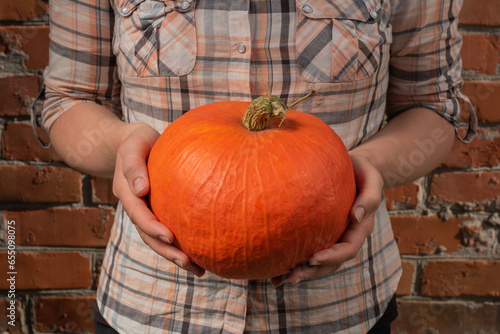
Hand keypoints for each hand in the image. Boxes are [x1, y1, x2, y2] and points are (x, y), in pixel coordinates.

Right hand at [113, 123, 204, 276]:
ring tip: (198, 270)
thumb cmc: (136, 141)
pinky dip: (182, 243)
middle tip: (188, 263)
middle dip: (167, 251)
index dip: (153, 228)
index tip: (170, 237)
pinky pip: (170, 229)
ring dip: (176, 255)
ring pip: (159, 239)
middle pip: (149, 235)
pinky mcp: (159, 210)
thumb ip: (134, 167)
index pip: (139, 215)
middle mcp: (137, 207)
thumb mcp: (132, 147)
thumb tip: (141, 190)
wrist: (136, 143)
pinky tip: (202, 253)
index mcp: (127, 193)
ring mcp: (147, 211)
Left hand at [270, 154, 382, 286]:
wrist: (354, 168)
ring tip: (279, 279)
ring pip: (317, 262)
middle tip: (291, 276)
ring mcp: (332, 237)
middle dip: (311, 271)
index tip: (313, 259)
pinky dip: (293, 260)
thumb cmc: (362, 171)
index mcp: (360, 228)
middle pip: (330, 263)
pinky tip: (274, 269)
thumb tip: (356, 217)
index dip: (332, 257)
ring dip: (300, 272)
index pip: (348, 248)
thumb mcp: (372, 179)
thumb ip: (370, 197)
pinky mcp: (320, 233)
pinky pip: (307, 249)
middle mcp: (346, 237)